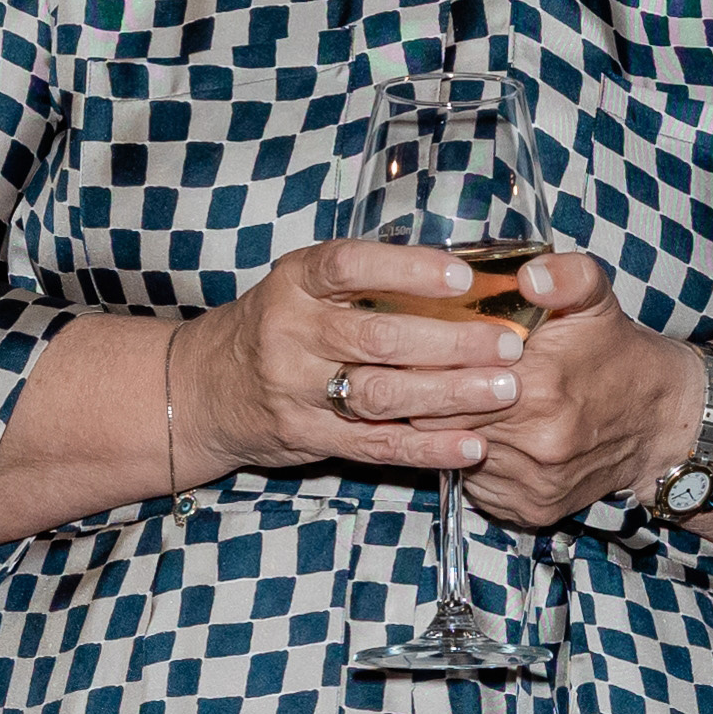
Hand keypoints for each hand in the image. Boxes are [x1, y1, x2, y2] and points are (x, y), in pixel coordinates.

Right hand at [163, 239, 544, 485]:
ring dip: (448, 395)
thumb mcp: (303, 285)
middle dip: (451, 342)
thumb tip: (463, 274)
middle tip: (508, 345)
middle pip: (377, 338)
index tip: (463, 278)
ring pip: (380, 395)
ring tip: (504, 390)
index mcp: (295, 281)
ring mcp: (295, 389)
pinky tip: (471, 445)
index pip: (350, 266)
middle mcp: (291, 332)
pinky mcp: (306, 437)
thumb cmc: (277, 324)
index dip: (408, 270)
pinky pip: (374, 446)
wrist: (203, 388)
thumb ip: (365, 281)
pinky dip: (427, 447)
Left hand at [449, 246, 702, 530]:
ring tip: (460, 407)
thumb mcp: (597, 300)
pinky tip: (489, 438)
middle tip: (428, 380)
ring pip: (454, 456)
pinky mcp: (532, 509)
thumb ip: (565, 276)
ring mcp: (533, 482)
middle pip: (440, 424)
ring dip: (448, 434)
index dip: (428, 368)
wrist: (660, 422)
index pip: (444, 385)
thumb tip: (528, 276)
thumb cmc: (617, 355)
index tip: (426, 355)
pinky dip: (474, 463)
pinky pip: (478, 487)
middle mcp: (536, 442)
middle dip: (429, 401)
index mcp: (541, 386)